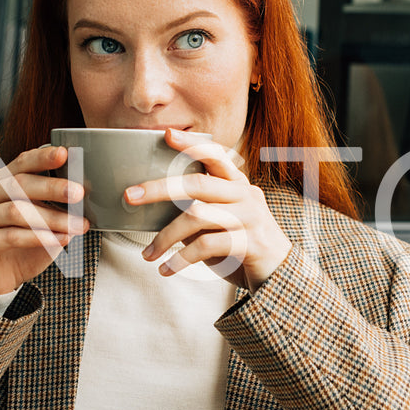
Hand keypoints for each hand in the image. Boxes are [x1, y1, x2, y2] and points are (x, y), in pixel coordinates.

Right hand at [0, 145, 86, 295]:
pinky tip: (60, 240)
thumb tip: (83, 194)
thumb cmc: (22, 246)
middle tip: (79, 193)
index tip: (65, 154)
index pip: (20, 164)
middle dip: (51, 188)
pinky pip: (10, 236)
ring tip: (77, 225)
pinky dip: (38, 237)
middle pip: (17, 184)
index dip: (41, 158)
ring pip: (16, 211)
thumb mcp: (41, 222)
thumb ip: (54, 207)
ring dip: (51, 218)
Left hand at [126, 129, 291, 290]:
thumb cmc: (241, 244)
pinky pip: (206, 246)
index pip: (215, 156)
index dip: (191, 145)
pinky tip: (166, 269)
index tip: (166, 135)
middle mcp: (245, 195)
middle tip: (130, 196)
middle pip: (196, 184)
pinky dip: (180, 259)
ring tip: (147, 254)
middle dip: (159, 188)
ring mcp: (249, 218)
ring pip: (196, 217)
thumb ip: (199, 209)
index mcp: (237, 184)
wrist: (279, 273)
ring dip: (165, 237)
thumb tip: (154, 206)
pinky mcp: (249, 243)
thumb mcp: (222, 220)